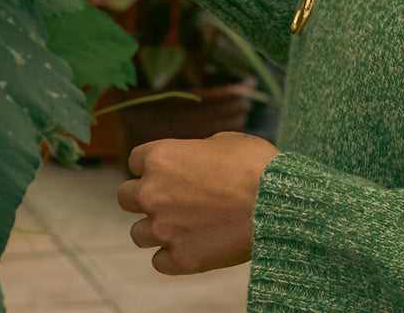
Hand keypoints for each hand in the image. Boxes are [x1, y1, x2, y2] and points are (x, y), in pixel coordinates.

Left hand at [119, 132, 279, 274]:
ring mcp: (164, 229)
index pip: (134, 161)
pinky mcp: (181, 259)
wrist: (278, 202)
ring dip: (154, 228)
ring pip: (137, 234)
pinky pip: (159, 262)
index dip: (151, 165)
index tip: (167, 171)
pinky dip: (171, 256)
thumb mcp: (222, 141)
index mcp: (161, 158)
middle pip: (125, 197)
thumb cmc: (255, 164)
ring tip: (179, 225)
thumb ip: (194, 152)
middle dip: (143, 197)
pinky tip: (190, 245)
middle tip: (167, 199)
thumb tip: (192, 160)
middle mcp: (153, 193)